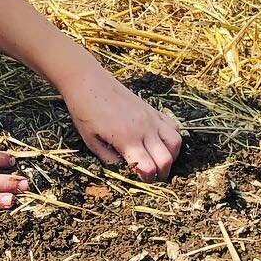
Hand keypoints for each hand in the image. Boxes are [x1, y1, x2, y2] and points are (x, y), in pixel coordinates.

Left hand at [62, 64, 181, 178]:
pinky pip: (173, 126)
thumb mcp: (91, 142)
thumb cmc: (84, 111)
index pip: (149, 168)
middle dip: (162, 173)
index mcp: (126, 139)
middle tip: (151, 177)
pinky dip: (172, 138)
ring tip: (159, 161)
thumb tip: (126, 173)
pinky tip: (160, 143)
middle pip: (166, 159)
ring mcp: (151, 117)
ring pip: (176, 142)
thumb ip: (110, 160)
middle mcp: (144, 128)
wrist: (87, 81)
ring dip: (171, 156)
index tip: (140, 180)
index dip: (147, 180)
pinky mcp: (152, 109)